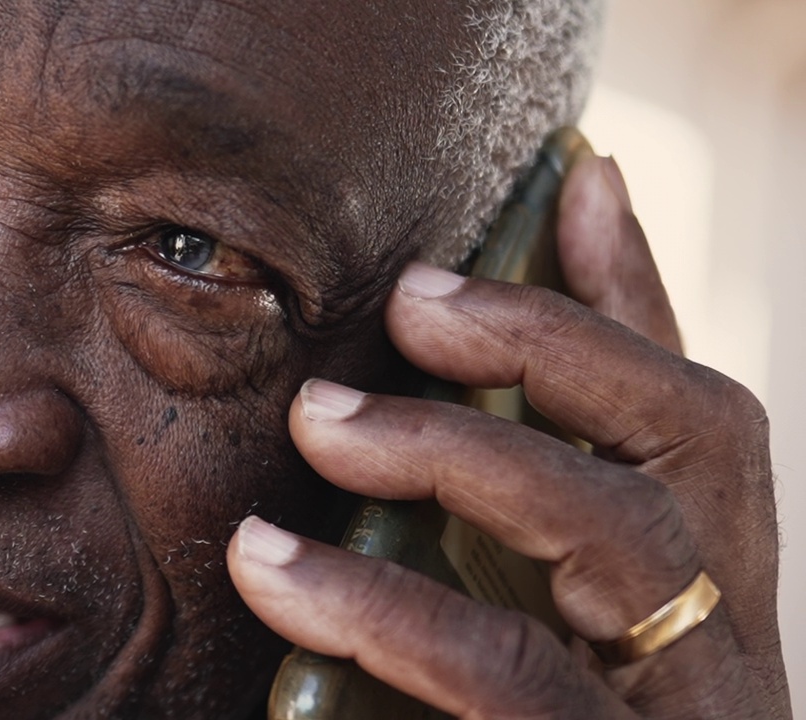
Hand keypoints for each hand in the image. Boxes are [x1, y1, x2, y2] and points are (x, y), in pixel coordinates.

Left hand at [227, 156, 789, 717]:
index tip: (523, 211)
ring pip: (622, 539)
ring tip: (316, 422)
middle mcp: (726, 638)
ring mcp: (688, 711)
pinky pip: (510, 674)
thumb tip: (568, 233)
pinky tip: (275, 572)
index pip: (700, 411)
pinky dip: (389, 612)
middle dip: (549, 345)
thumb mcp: (549, 600)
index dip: (619, 298)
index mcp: (715, 586)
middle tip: (407, 302)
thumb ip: (549, 449)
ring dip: (456, 453)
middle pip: (697, 437)